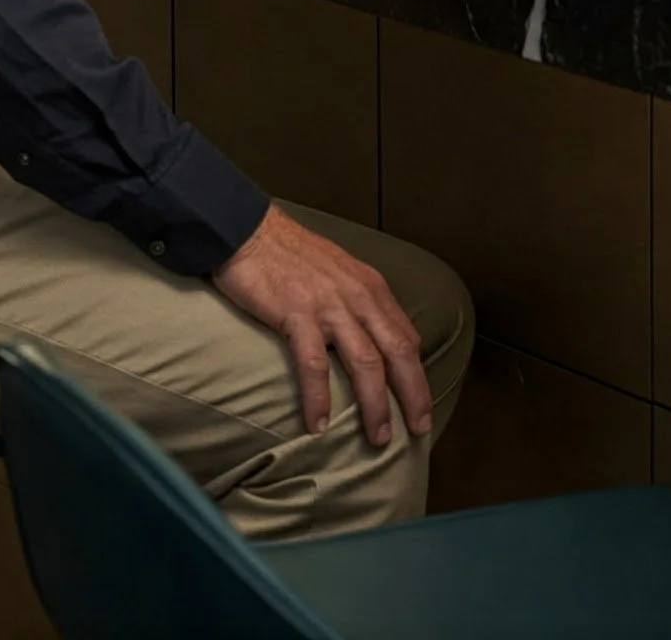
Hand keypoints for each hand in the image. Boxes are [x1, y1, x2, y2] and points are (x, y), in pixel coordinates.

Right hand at [212, 206, 432, 446]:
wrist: (250, 231)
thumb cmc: (291, 254)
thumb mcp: (340, 272)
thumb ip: (359, 302)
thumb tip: (372, 338)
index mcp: (371, 287)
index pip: (407, 336)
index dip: (417, 373)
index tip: (421, 404)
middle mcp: (359, 296)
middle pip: (398, 352)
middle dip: (412, 394)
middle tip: (418, 430)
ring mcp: (330, 305)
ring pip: (366, 363)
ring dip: (375, 405)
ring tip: (377, 439)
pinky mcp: (297, 313)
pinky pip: (314, 365)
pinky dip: (319, 398)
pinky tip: (318, 425)